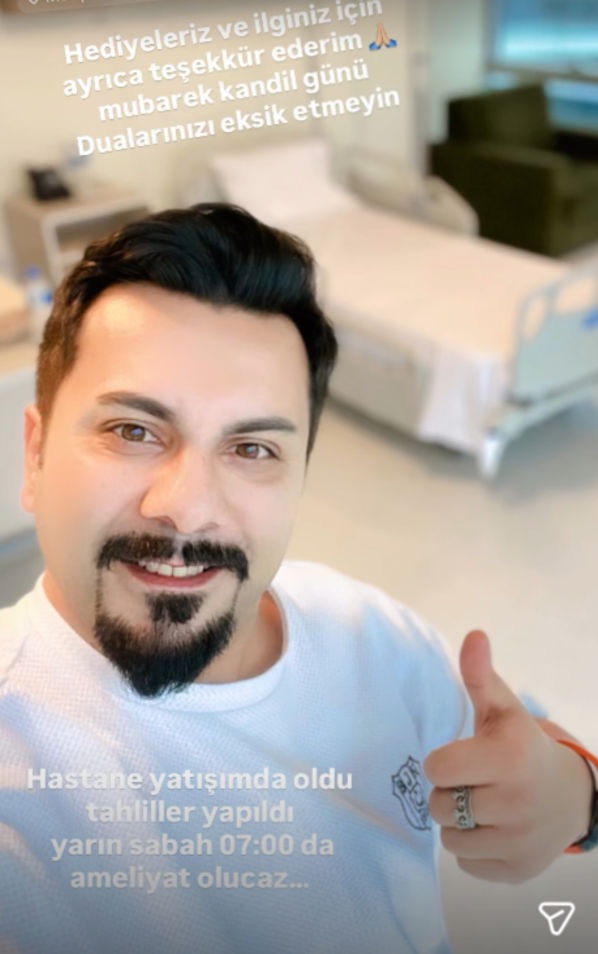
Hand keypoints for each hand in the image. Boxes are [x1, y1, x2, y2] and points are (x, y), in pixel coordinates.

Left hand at [423, 630, 593, 882]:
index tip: (464, 758)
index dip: (444, 762)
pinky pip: (466, 863)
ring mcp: (518, 842)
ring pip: (449, 838)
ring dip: (459, 823)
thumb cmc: (521, 746)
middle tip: (475, 783)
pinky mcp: (517, 872)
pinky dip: (474, 849)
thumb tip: (474, 635)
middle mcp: (516, 803)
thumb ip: (480, 676)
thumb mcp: (503, 710)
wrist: (569, 795)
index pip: (436, 768)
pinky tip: (495, 830)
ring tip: (484, 806)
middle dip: (450, 792)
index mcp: (508, 758)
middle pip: (439, 806)